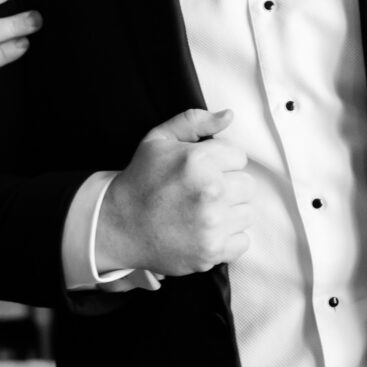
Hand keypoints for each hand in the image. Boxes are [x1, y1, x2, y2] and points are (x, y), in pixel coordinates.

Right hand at [96, 109, 253, 275]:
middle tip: (203, 194)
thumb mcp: (159, 140)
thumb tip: (229, 115)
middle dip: (229, 187)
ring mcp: (212, 224)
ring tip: (203, 213)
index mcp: (198, 160)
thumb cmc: (142, 180)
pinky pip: (243, 241)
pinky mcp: (212, 251)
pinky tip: (205, 232)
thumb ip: (194, 121)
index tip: (202, 172)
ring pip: (247, 213)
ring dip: (230, 213)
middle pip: (248, 185)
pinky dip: (228, 239)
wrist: (118, 225)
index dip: (221, 163)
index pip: (239, 157)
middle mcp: (209, 191)